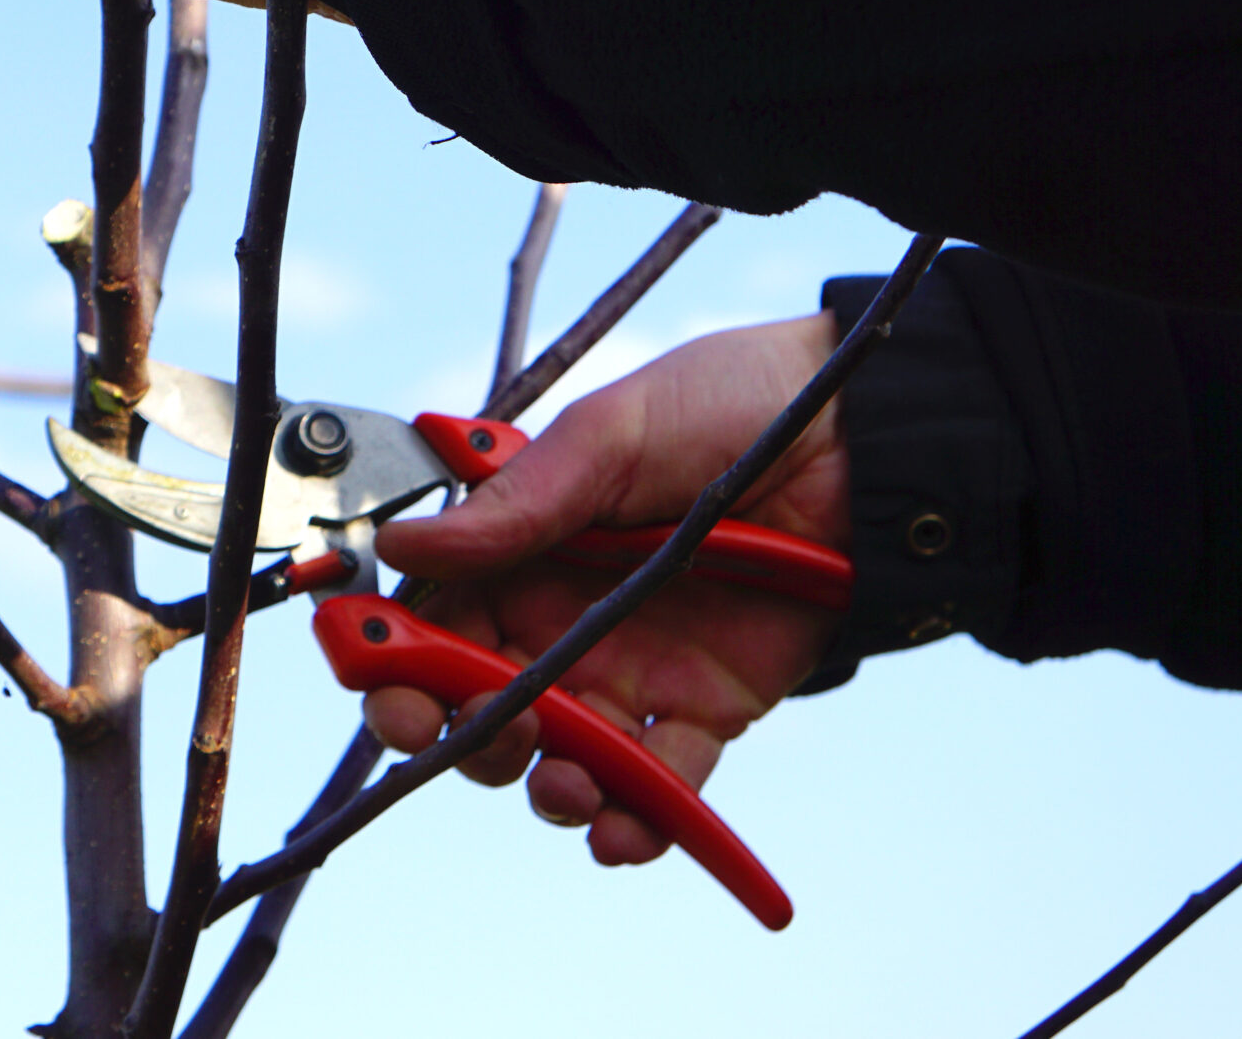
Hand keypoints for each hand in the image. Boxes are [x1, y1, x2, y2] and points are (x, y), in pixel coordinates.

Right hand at [367, 314, 850, 866]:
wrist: (856, 439)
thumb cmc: (726, 410)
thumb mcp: (607, 438)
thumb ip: (514, 505)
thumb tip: (405, 545)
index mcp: (520, 554)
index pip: (432, 623)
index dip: (394, 660)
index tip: (384, 681)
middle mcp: (559, 624)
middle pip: (479, 707)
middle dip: (460, 735)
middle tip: (477, 729)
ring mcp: (628, 675)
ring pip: (559, 760)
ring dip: (544, 787)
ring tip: (563, 779)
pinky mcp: (704, 713)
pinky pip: (660, 786)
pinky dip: (637, 826)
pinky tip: (622, 832)